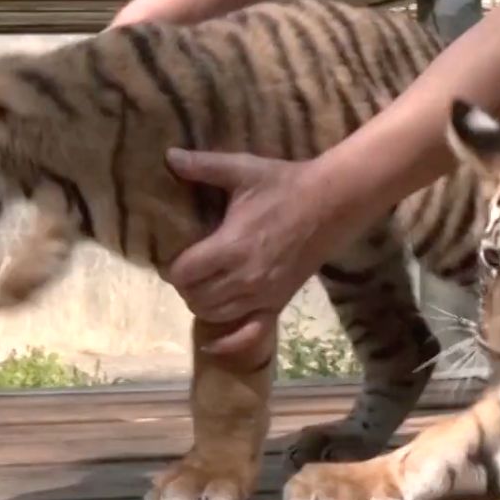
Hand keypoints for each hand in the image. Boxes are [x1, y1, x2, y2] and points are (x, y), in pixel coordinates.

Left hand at [164, 149, 349, 355]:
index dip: (171, 268)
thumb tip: (168, 156)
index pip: (183, 273)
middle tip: (187, 270)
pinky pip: (250, 336)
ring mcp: (262, 295)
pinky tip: (213, 342)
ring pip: (215, 316)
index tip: (172, 257)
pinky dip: (229, 343)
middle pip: (195, 298)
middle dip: (185, 286)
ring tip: (202, 287)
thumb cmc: (284, 185)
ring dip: (201, 305)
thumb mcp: (243, 170)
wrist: (331, 204)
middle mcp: (244, 278)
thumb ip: (203, 166)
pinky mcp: (278, 303)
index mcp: (231, 246)